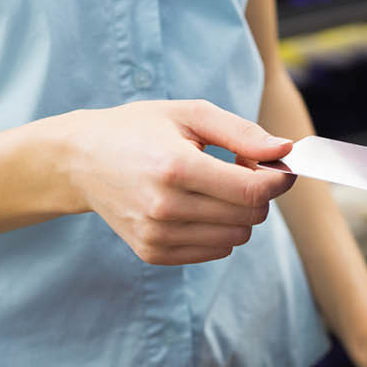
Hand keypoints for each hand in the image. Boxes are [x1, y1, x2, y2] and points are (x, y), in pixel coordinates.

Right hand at [61, 99, 295, 264]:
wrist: (81, 160)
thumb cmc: (139, 130)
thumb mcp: (189, 114)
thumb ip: (241, 132)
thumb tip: (285, 150)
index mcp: (176, 168)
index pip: (253, 191)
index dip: (278, 180)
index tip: (280, 167)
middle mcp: (166, 207)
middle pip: (249, 217)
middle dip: (257, 193)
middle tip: (237, 168)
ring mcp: (157, 235)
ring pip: (236, 238)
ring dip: (238, 213)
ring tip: (213, 185)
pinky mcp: (152, 253)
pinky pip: (214, 251)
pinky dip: (218, 230)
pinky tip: (197, 204)